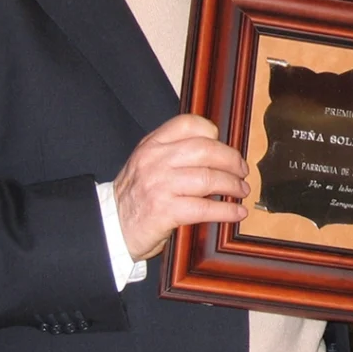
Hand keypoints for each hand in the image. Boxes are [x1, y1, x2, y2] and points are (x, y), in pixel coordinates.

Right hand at [114, 114, 249, 260]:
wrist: (110, 228)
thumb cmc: (135, 197)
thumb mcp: (146, 164)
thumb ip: (173, 153)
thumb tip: (216, 150)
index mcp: (152, 144)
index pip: (189, 124)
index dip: (213, 133)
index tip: (225, 147)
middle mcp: (155, 160)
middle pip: (206, 149)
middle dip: (232, 160)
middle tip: (242, 171)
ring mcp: (159, 185)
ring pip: (209, 178)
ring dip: (233, 185)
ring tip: (241, 191)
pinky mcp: (165, 211)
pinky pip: (205, 207)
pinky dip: (227, 211)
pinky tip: (236, 213)